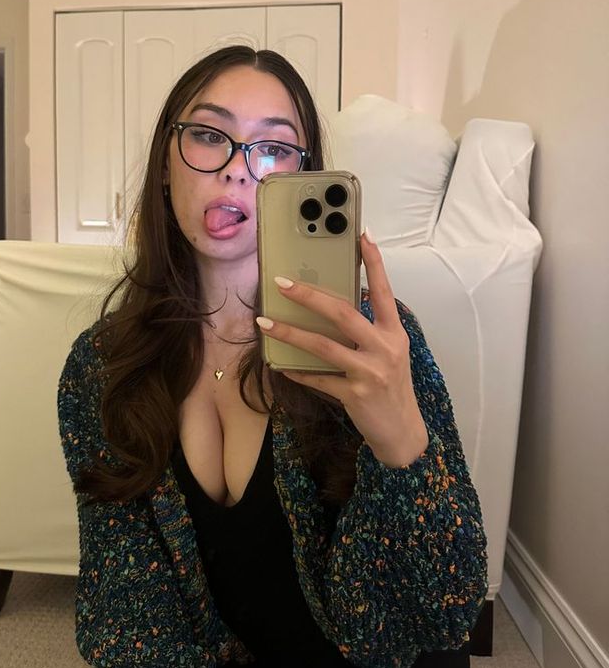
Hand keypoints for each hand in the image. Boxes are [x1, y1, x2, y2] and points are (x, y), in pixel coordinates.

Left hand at [256, 230, 428, 466]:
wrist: (403, 433)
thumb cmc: (391, 388)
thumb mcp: (389, 354)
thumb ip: (368, 332)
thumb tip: (331, 309)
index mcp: (394, 333)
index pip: (383, 290)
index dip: (374, 263)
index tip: (362, 234)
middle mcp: (385, 348)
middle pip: (343, 313)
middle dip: (309, 296)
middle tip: (282, 282)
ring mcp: (370, 372)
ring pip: (323, 346)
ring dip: (290, 332)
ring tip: (264, 321)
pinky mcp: (355, 395)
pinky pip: (319, 379)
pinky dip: (298, 372)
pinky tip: (280, 366)